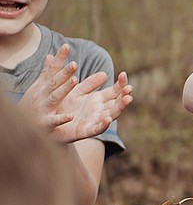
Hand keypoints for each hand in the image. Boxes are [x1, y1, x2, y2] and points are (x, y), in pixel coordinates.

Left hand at [19, 44, 133, 142]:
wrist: (49, 124)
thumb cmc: (63, 107)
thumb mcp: (76, 92)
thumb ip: (89, 84)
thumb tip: (104, 73)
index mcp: (98, 100)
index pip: (115, 91)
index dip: (121, 84)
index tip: (123, 74)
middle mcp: (100, 110)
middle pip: (117, 103)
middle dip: (125, 96)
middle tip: (130, 88)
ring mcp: (94, 121)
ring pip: (112, 115)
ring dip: (120, 108)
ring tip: (127, 99)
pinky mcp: (85, 131)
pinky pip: (97, 129)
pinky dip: (103, 125)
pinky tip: (107, 119)